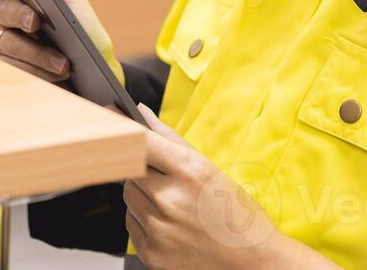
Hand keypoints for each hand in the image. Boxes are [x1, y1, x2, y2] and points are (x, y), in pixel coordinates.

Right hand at [0, 0, 123, 83]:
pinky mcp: (4, 66)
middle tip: (35, 21)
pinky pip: (14, 67)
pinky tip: (57, 73)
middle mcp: (2, 12)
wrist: (92, 70)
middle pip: (0, 10)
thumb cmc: (82, 31)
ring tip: (63, 63)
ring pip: (6, 42)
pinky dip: (38, 69)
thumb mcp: (75, 5)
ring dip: (37, 53)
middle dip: (18, 15)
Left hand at [123, 105, 337, 269]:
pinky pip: (131, 223)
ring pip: (128, 196)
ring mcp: (158, 229)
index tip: (116, 124)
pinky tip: (170, 224)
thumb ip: (169, 138)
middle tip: (166, 179)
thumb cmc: (234, 212)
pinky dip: (144, 220)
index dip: (125, 132)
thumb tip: (140, 112)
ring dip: (143, 195)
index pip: (138, 141)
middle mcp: (169, 200)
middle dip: (143, 170)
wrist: (251, 260)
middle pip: (129, 170)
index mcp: (187, 171)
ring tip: (173, 204)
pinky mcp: (151, 253)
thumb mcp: (207, 167)